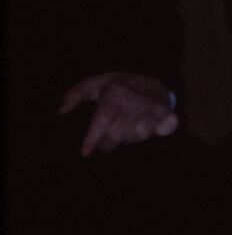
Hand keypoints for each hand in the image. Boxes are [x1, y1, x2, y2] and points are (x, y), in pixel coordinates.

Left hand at [58, 71, 179, 156]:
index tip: (85, 152)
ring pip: (136, 136)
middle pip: (117, 134)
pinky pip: (166, 125)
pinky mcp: (166, 114)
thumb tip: (62, 110)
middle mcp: (134, 99)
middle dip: (109, 140)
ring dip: (128, 138)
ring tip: (127, 128)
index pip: (103, 118)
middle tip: (109, 133)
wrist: (151, 82)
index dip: (93, 137)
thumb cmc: (117, 87)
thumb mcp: (95, 85)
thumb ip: (76, 95)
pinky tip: (160, 127)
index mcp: (116, 91)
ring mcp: (151, 107)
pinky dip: (164, 127)